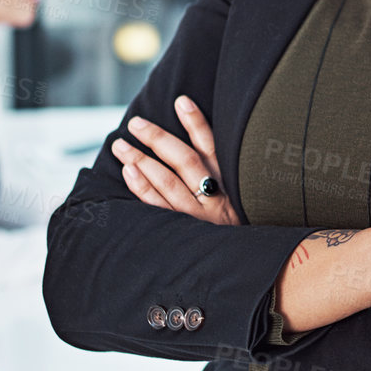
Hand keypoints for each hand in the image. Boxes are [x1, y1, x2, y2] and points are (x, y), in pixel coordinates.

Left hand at [111, 95, 237, 224]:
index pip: (213, 146)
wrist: (249, 269)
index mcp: (232, 185)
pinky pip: (158, 208)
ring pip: (167, 181)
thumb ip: (222, 174)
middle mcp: (215, 199)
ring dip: (142, 160)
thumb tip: (197, 143)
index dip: (196, 122)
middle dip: (157, 138)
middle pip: (184, 160)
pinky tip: (129, 173)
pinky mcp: (184, 234)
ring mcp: (197, 218)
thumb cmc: (237, 231)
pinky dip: (142, 188)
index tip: (180, 100)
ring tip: (121, 145)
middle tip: (135, 124)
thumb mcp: (242, 200)